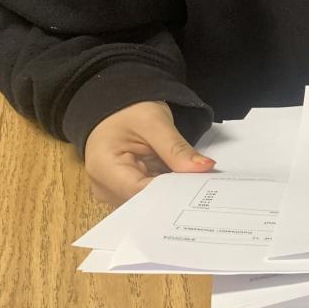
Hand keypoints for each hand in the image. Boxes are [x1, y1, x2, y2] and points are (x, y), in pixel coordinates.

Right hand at [84, 100, 214, 206]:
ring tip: (196, 181)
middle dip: (176, 193)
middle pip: (145, 200)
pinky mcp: (125, 190)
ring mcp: (114, 191)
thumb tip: (205, 167)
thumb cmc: (126, 110)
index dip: (172, 192)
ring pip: (150, 200)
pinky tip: (184, 181)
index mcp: (103, 169)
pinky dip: (167, 187)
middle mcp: (104, 186)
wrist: (114, 106)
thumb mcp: (153, 121)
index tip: (200, 186)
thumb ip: (177, 148)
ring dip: (173, 191)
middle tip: (205, 184)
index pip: (141, 192)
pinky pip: (150, 194)